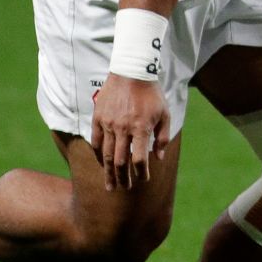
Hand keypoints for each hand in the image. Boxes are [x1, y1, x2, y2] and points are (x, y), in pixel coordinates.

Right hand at [90, 74, 169, 190]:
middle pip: (121, 161)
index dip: (141, 172)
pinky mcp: (98, 118)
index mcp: (141, 128)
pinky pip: (96, 141)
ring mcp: (108, 123)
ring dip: (108, 172)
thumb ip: (163, 138)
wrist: (131, 72)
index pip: (139, 159)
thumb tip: (158, 158)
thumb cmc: (152, 94)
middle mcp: (123, 128)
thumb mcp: (165, 114)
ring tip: (110, 185)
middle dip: (123, 178)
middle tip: (124, 189)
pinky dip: (99, 155)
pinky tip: (102, 164)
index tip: (143, 179)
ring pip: (107, 155)